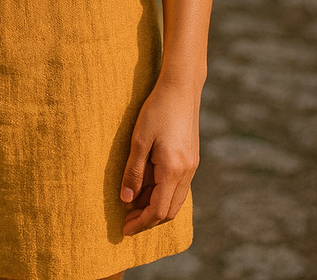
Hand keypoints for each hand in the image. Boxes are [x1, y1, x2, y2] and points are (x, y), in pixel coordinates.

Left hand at [120, 81, 199, 235]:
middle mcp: (187, 172)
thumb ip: (133, 172)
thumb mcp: (139, 140)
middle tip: (126, 221)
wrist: (181, 87)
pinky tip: (147, 186)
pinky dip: (162, 193)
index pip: (158, 211)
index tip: (124, 229)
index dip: (141, 223)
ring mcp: (191, 166)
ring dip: (155, 206)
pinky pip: (178, 186)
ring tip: (132, 204)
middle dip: (148, 219)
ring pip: (175, 200)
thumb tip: (126, 200)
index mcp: (173, 170)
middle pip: (169, 211)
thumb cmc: (157, 110)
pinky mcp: (191, 158)